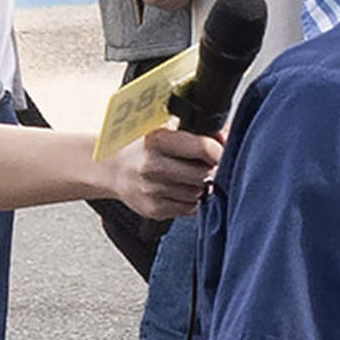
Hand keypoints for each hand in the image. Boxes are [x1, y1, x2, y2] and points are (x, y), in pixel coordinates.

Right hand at [102, 122, 220, 222]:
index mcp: (157, 140)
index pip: (204, 148)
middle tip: (205, 165)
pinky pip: (189, 208)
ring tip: (186, 176)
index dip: (220, 151)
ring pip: (198, 193)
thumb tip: (228, 138)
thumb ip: (197, 132)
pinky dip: (190, 200)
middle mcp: (153, 165)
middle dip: (211, 170)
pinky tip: (178, 189)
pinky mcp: (154, 209)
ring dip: (200, 186)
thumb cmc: (142, 148)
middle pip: (204, 174)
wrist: (110, 169)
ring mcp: (152, 190)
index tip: (223, 152)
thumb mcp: (164, 129)